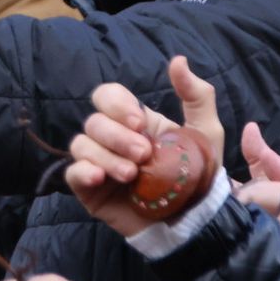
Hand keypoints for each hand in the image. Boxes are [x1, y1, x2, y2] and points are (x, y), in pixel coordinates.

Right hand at [65, 57, 224, 236]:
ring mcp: (99, 164)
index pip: (107, 96)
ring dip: (106, 155)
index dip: (117, 104)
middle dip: (117, 135)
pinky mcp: (91, 191)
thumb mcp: (206, 132)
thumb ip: (196, 95)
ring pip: (81, 145)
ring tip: (132, 174)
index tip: (139, 122)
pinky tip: (102, 178)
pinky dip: (83, 171)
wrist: (195, 220)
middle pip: (94, 121)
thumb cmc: (199, 175)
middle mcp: (112, 139)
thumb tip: (177, 60)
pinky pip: (73, 173)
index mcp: (134, 121)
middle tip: (144, 154)